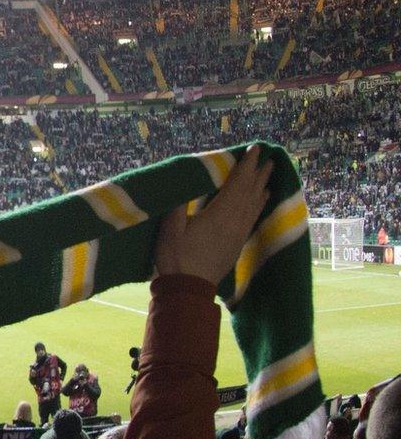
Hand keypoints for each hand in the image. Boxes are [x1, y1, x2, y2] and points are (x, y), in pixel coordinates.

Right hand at [153, 146, 273, 283]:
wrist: (189, 288)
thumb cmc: (176, 258)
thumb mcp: (170, 230)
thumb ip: (178, 206)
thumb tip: (187, 183)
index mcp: (219, 214)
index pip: (237, 183)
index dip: (246, 165)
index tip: (255, 149)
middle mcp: (235, 221)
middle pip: (251, 191)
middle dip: (259, 173)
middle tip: (268, 157)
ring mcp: (238, 232)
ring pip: (255, 204)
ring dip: (262, 186)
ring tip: (269, 174)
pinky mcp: (238, 242)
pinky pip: (253, 217)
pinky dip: (259, 204)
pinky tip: (262, 199)